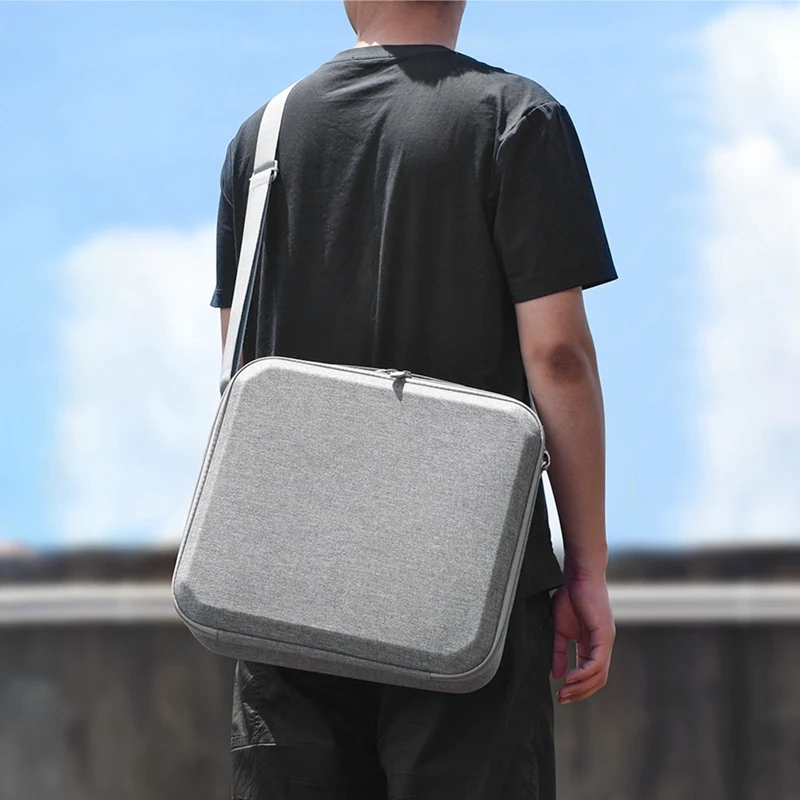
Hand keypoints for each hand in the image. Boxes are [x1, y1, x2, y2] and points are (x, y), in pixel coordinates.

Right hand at [551, 572, 614, 703]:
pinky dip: (584, 674)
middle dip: (579, 693)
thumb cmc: (570, 595)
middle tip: (562, 699)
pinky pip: (596, 662)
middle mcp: (602, 645)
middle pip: (597, 680)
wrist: (578, 574)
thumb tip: (558, 675)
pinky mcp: (604, 635)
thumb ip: (560, 652)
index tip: (560, 694)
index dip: (577, 687)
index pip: (590, 674)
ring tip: (564, 692)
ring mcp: (605, 641)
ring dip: (581, 687)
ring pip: (598, 675)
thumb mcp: (560, 629)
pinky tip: (570, 679)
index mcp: (592, 644)